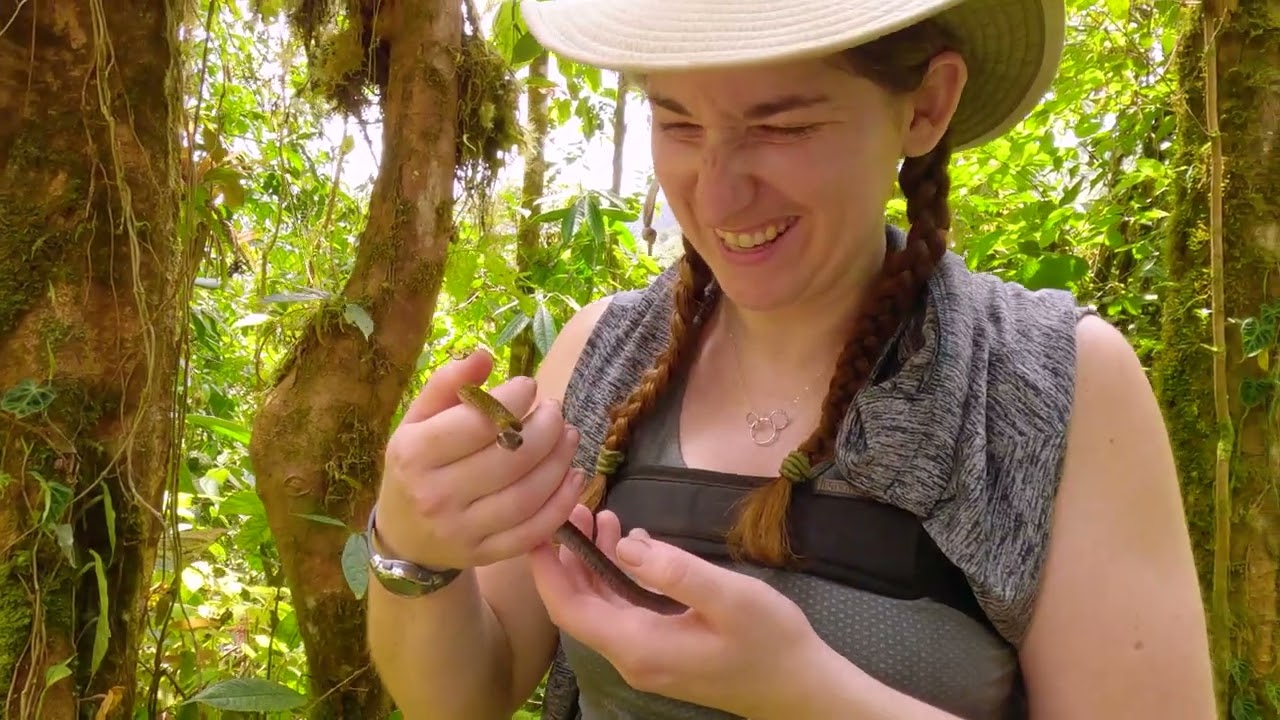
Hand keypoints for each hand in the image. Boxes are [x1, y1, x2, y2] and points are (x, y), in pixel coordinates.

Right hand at [374, 349, 584, 569]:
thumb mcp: (416, 421)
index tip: (529, 387)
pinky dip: (562, 503)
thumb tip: (484, 355)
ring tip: (569, 436)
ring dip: (559, 461)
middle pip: (509, 459)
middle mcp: (436, 495)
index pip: (477, 424)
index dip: (513, 401)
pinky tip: (573, 475)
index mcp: (414, 454)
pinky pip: (534, 530)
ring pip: (527, 495)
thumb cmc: (415, 467)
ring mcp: (462, 530)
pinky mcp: (485, 555)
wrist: (405, 538)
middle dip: (545, 429)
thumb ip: (446, 385)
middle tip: (556, 412)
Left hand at [528, 506, 830, 717]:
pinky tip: (632, 546)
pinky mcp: (662, 652)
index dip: (547, 568)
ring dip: (596, 564)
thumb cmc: (771, 642)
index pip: (570, 608)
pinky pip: (626, 612)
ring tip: (600, 515)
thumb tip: (626, 546)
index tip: (539, 524)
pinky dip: (620, 577)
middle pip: (580, 606)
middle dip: (570, 557)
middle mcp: (632, 656)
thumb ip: (676, 571)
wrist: (801, 688)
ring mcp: (647, 657)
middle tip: (575, 507)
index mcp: (638, 645)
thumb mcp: (730, 597)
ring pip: (603, 607)